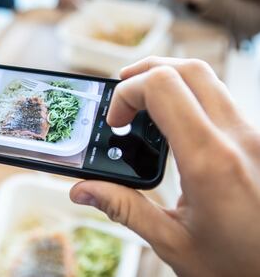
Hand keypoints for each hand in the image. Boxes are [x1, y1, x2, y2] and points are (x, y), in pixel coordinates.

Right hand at [70, 57, 259, 274]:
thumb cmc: (236, 265)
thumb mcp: (172, 241)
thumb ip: (123, 208)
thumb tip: (84, 190)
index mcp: (210, 161)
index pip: (163, 88)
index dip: (128, 93)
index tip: (115, 122)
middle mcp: (237, 138)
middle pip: (187, 70)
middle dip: (145, 72)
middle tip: (123, 94)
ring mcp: (253, 135)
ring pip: (207, 79)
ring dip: (169, 80)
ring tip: (144, 103)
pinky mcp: (257, 140)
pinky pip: (221, 98)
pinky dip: (189, 95)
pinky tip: (173, 121)